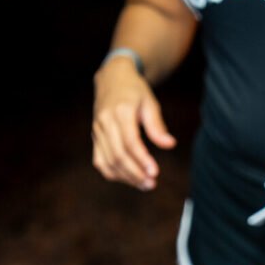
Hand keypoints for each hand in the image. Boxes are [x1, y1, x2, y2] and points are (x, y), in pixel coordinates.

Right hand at [92, 56, 175, 189]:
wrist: (112, 80)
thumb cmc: (134, 91)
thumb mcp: (150, 103)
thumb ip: (157, 125)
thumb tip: (169, 144)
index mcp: (120, 111)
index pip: (130, 141)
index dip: (142, 159)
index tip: (155, 173)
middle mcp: (105, 123)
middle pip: (118, 155)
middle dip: (135, 173)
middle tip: (152, 184)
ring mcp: (97, 132)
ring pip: (108, 162)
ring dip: (126, 177)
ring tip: (145, 185)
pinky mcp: (95, 139)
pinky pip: (101, 162)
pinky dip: (114, 174)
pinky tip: (130, 179)